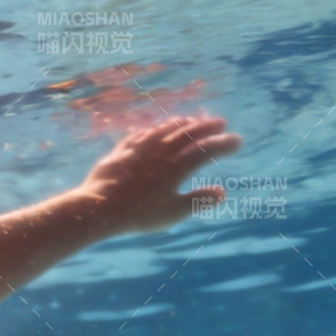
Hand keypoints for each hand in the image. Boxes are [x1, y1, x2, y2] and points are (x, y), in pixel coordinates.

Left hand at [75, 115, 243, 234]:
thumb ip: (198, 201)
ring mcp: (140, 148)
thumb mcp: (173, 213)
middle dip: (207, 126)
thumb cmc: (138, 214)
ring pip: (164, 129)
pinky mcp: (121, 150)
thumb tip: (222, 193)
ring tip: (192, 121)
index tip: (237, 141)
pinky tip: (156, 129)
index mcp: (177, 166)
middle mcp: (160, 152)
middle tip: (220, 122)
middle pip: (188, 132)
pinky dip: (154, 129)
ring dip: (182, 123)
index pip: (207, 149)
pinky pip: (141, 134)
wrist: (98, 207)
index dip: (224, 143)